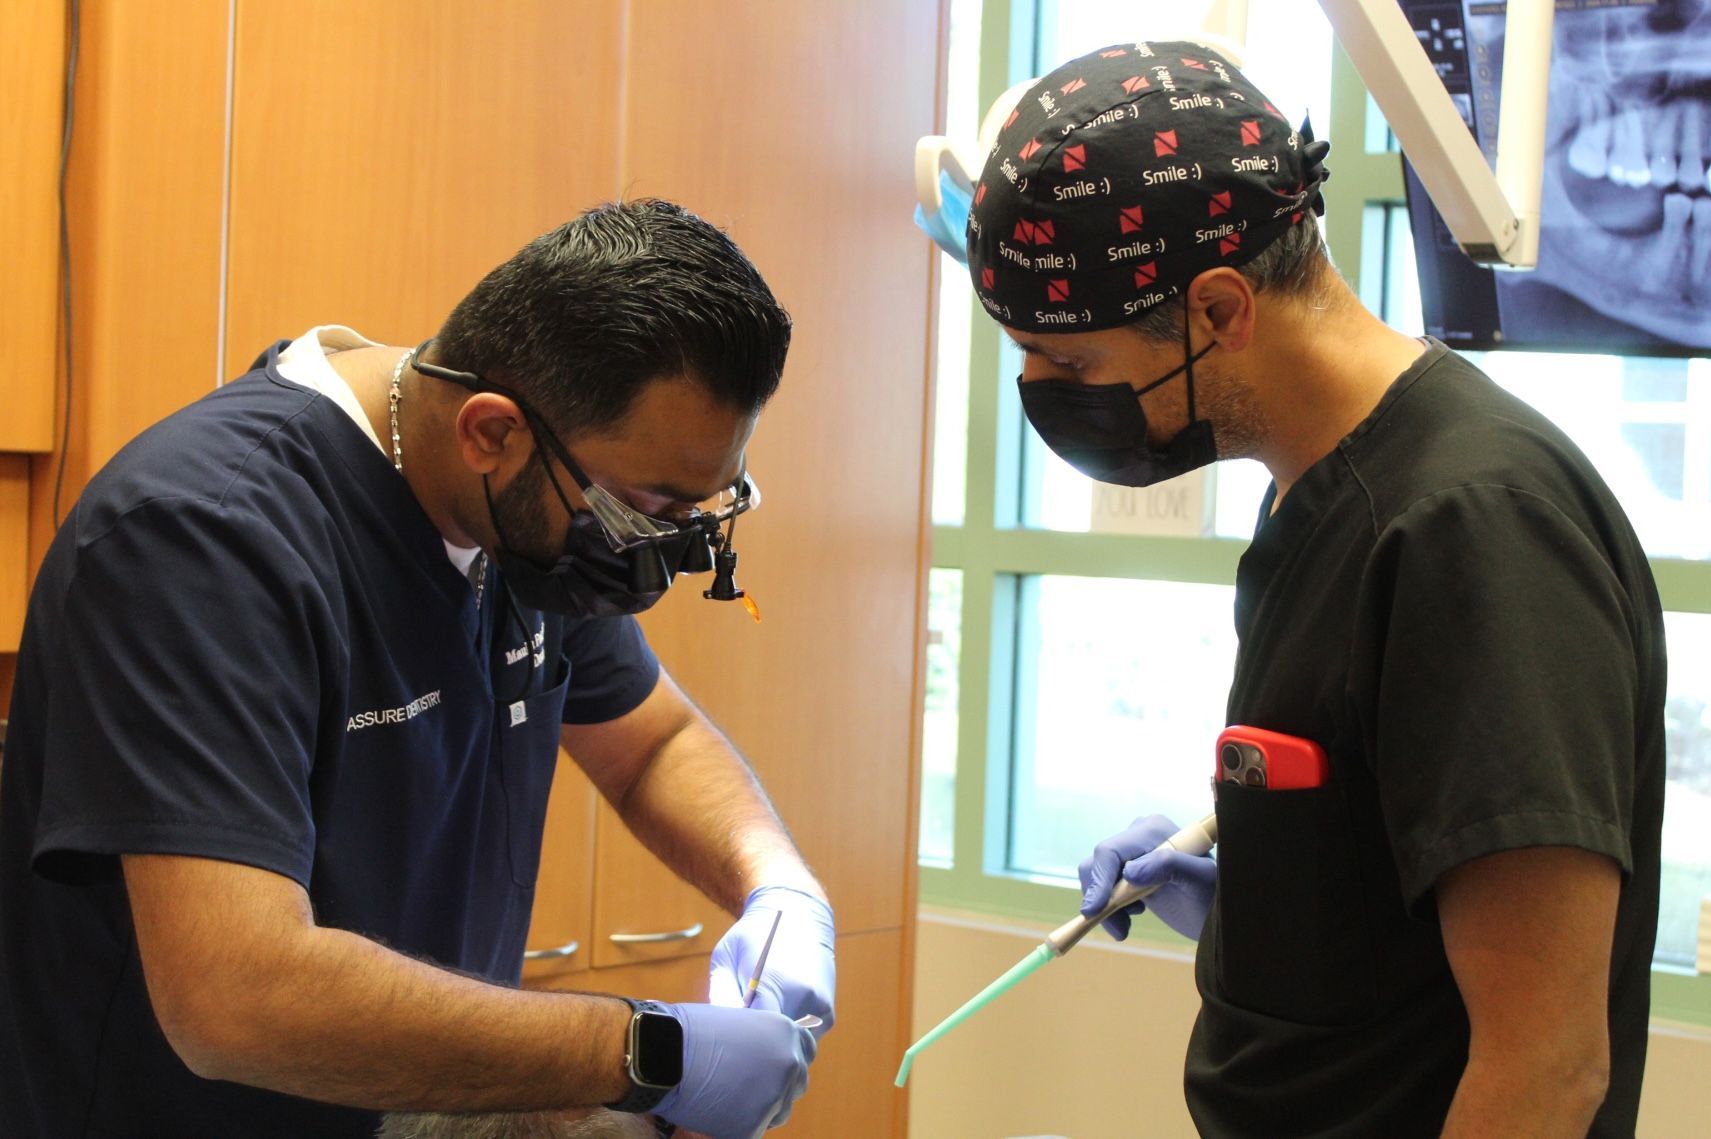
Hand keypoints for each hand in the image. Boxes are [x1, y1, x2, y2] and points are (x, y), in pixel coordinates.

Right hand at [654, 1003, 814, 1138]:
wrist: (663, 1055)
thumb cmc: (691, 1032)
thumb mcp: (739, 1024)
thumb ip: (762, 1041)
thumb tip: (767, 1057)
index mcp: (786, 1033)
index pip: (807, 1052)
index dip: (788, 1059)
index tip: (773, 1066)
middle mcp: (789, 1065)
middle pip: (796, 1084)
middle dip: (777, 1086)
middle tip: (747, 1086)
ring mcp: (773, 1097)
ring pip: (780, 1112)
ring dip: (762, 1109)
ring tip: (729, 1100)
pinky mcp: (753, 1126)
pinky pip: (753, 1131)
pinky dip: (737, 1127)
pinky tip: (717, 1114)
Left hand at [708, 886, 834, 1035]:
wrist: (798, 913)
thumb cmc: (754, 934)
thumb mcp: (726, 956)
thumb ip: (720, 995)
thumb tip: (717, 1032)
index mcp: (773, 983)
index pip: (752, 1036)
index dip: (736, 1042)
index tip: (724, 1038)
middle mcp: (802, 997)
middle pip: (772, 1046)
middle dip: (754, 1047)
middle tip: (736, 1036)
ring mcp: (819, 1008)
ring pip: (790, 1047)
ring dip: (774, 1044)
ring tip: (757, 1025)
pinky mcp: (828, 1015)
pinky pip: (804, 1040)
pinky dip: (789, 1038)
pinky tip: (776, 1019)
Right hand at [1077, 814, 1216, 941]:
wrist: (1215, 912)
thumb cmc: (1214, 895)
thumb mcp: (1200, 880)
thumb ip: (1171, 866)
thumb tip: (1130, 871)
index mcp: (1153, 830)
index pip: (1111, 851)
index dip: (1099, 879)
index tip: (1095, 910)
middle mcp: (1138, 836)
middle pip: (1098, 863)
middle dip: (1099, 897)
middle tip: (1117, 929)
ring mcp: (1131, 855)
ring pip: (1095, 877)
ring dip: (1104, 907)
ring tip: (1124, 928)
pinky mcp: (1127, 873)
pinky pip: (1101, 888)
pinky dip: (1108, 909)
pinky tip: (1127, 921)